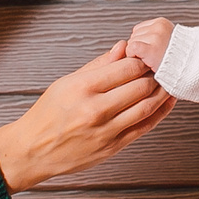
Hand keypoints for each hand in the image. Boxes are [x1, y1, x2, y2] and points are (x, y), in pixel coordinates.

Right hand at [0, 44, 175, 193]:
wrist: (33, 150)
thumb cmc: (47, 114)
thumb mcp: (66, 82)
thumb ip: (98, 65)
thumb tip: (123, 47)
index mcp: (82, 88)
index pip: (126, 68)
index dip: (142, 60)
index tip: (146, 56)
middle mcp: (96, 109)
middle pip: (141, 86)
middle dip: (154, 75)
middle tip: (160, 68)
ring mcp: (106, 131)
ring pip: (146, 107)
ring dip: (161, 93)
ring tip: (166, 82)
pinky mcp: (113, 147)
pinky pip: (143, 128)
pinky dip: (158, 113)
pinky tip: (164, 103)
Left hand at [127, 18, 175, 70]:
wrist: (187, 69)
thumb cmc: (176, 59)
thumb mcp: (167, 40)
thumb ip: (152, 36)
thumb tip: (130, 39)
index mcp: (162, 23)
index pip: (139, 29)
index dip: (142, 42)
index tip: (152, 50)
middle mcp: (159, 28)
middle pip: (134, 35)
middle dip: (140, 47)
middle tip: (152, 57)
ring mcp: (155, 38)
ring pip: (131, 42)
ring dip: (137, 54)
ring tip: (151, 60)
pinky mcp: (150, 49)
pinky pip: (131, 49)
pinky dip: (133, 56)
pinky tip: (144, 61)